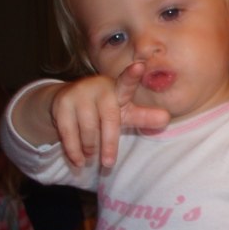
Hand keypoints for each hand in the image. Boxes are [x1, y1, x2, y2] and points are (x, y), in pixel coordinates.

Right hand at [51, 62, 169, 166]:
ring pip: (88, 130)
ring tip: (92, 157)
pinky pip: (69, 134)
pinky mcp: (62, 104)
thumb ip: (144, 116)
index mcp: (118, 88)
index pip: (127, 83)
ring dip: (90, 149)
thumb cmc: (104, 108)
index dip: (132, 76)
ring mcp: (79, 94)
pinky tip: (78, 161)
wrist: (66, 102)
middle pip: (109, 120)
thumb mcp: (124, 112)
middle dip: (109, 144)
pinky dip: (74, 151)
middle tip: (109, 163)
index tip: (140, 66)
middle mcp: (98, 87)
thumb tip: (166, 118)